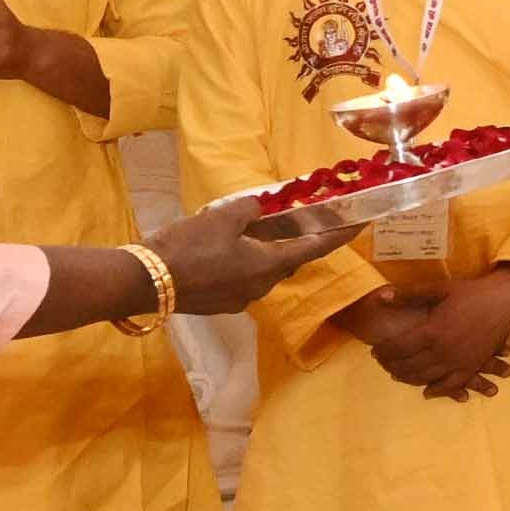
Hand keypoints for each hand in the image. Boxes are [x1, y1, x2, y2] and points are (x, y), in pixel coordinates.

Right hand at [134, 192, 362, 320]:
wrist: (147, 282)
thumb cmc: (188, 246)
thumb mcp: (221, 216)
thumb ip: (249, 209)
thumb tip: (259, 207)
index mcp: (268, 265)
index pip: (315, 249)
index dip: (341, 235)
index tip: (362, 223)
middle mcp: (262, 287)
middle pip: (286, 259)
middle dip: (290, 237)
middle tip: (288, 214)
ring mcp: (240, 299)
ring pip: (261, 268)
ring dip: (261, 249)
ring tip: (243, 226)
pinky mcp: (221, 303)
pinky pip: (240, 277)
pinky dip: (240, 260)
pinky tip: (219, 246)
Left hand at [352, 262, 509, 395]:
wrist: (505, 301)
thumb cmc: (471, 293)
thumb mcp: (439, 288)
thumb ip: (409, 294)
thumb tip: (382, 297)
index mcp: (432, 331)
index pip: (398, 348)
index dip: (383, 351)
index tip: (374, 350)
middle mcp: (443, 351)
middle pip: (409, 366)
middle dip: (391, 365)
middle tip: (382, 363)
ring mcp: (458, 362)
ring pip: (426, 378)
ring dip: (407, 378)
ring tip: (396, 374)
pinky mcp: (471, 367)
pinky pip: (451, 385)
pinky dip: (437, 391)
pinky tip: (427, 391)